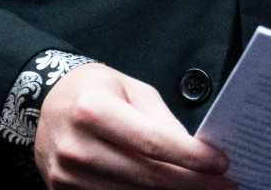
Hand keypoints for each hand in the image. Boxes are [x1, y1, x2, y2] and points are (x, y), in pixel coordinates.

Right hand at [34, 62, 235, 188]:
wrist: (44, 103)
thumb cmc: (91, 91)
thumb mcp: (130, 89)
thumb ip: (162, 121)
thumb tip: (198, 154)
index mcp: (94, 109)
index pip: (153, 142)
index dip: (192, 158)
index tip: (221, 164)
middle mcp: (78, 145)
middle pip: (150, 176)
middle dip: (194, 183)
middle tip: (225, 185)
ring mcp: (69, 173)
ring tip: (199, 188)